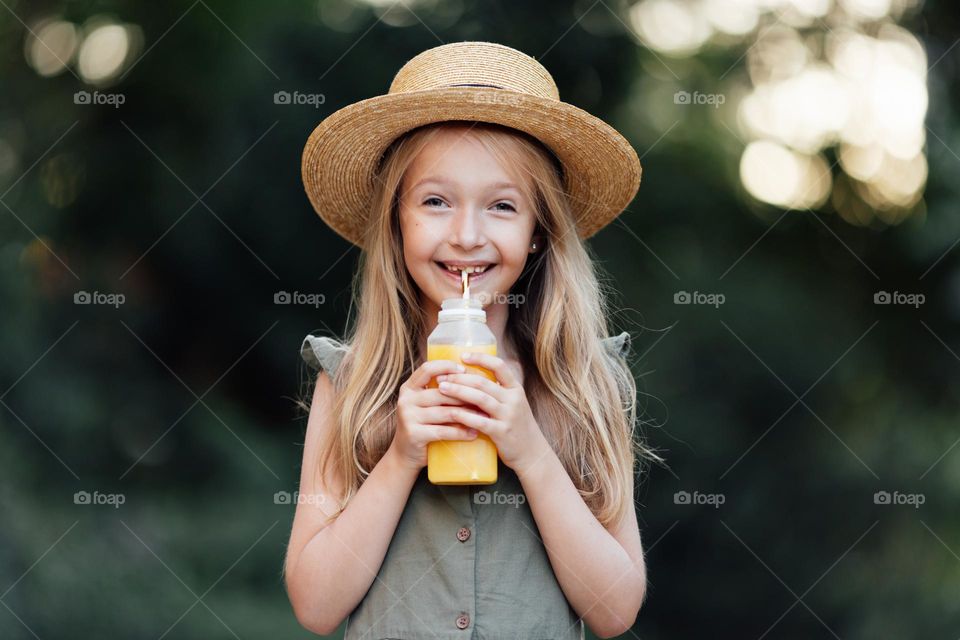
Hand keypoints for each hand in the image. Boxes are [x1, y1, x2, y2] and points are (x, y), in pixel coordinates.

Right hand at [389, 359, 483, 472]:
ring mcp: (408, 417)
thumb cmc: (423, 426)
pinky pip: (443, 431)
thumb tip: (471, 377)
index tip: (464, 370)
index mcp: (409, 388)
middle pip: (441, 392)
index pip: (427, 369)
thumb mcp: (426, 405)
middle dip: (465, 395)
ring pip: (445, 412)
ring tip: (484, 417)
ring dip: (467, 415)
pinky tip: (473, 434)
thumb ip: (440, 392)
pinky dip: (460, 433)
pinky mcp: (414, 434)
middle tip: (484, 398)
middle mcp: (406, 400)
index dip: (446, 366)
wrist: (405, 455)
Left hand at [434, 351, 549, 475]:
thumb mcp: (514, 404)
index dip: (481, 358)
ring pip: (480, 398)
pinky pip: (480, 421)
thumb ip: (498, 391)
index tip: (463, 356)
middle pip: (483, 382)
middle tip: (442, 376)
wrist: (532, 453)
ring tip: (442, 388)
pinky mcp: (502, 432)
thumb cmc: (516, 426)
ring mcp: (508, 416)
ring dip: (459, 391)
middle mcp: (514, 399)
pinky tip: (451, 413)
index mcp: (516, 389)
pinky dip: (464, 416)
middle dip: (460, 377)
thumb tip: (470, 377)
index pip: (499, 366)